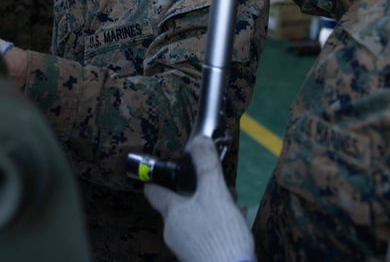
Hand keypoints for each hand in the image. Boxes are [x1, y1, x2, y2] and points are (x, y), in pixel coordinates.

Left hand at [145, 136, 254, 261]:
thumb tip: (198, 140)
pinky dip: (217, 225)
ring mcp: (185, 248)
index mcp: (172, 213)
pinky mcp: (199, 258)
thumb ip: (206, 165)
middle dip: (198, 192)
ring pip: (195, 219)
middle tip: (219, 186)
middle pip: (179, 205)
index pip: (154, 192)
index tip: (161, 169)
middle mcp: (173, 232)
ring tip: (233, 205)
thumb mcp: (215, 193)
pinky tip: (236, 223)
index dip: (156, 178)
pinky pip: (205, 234)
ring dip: (211, 208)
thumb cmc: (219, 233)